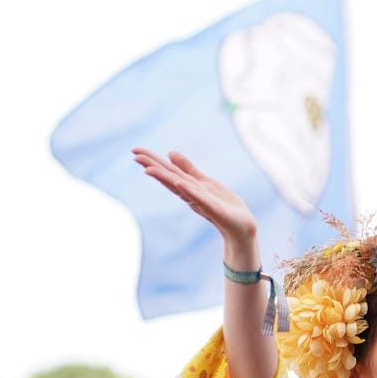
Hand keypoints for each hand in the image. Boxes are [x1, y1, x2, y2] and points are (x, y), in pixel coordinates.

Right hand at [133, 148, 256, 242]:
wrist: (241, 227)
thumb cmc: (223, 205)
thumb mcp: (205, 182)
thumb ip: (188, 169)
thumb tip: (169, 153)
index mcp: (189, 187)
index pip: (168, 171)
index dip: (152, 161)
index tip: (135, 151)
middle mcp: (191, 194)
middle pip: (169, 178)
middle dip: (152, 167)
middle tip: (135, 156)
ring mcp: (202, 202)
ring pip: (180, 188)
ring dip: (165, 179)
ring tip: (149, 170)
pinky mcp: (215, 210)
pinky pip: (201, 200)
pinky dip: (190, 192)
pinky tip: (180, 184)